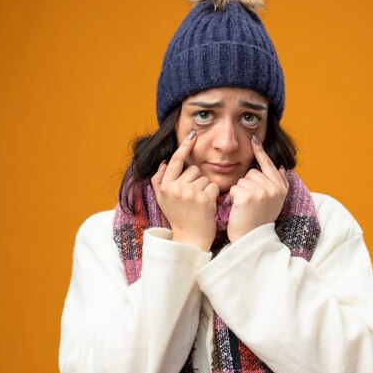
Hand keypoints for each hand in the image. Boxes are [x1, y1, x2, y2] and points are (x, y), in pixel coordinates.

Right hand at [151, 130, 219, 250]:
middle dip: (196, 181)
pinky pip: (213, 187)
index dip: (185, 146)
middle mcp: (175, 188)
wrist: (189, 238)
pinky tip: (207, 206)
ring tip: (198, 204)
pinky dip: (213, 196)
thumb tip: (163, 162)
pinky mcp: (203, 199)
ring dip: (205, 189)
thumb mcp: (163, 200)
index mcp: (165, 186)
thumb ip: (158, 181)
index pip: (175, 160)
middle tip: (192, 199)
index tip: (192, 134)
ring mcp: (189, 193)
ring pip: (204, 178)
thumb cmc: (178, 217)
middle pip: (193, 170)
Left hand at [227, 134, 288, 242]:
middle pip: (252, 173)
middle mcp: (274, 189)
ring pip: (242, 181)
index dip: (261, 152)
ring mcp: (262, 192)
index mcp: (281, 189)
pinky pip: (235, 188)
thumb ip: (279, 184)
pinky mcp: (248, 196)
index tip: (255, 138)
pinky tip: (238, 209)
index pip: (269, 165)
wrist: (251, 239)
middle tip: (250, 203)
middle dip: (247, 185)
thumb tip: (282, 168)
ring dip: (240, 192)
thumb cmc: (259, 221)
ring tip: (245, 207)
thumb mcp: (275, 202)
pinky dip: (233, 198)